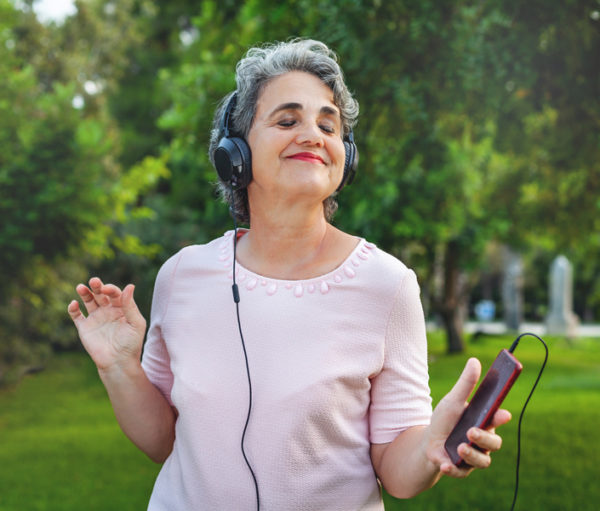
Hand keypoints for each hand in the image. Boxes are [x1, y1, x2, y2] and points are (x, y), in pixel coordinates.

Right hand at [67, 277, 146, 371]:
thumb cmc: (131, 344)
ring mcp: (96, 318)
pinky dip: (73, 309)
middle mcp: (108, 310)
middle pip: (101, 294)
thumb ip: (130, 306)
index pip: (115, 293)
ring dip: (84, 293)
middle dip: (97, 286)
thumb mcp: (135, 323)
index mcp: (121, 308)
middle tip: (94, 281)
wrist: (118, 362)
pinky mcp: (85, 327)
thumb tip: (130, 286)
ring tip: (81, 287)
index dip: (110, 288)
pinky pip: (76, 315)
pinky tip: (74, 304)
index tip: (106, 289)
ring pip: (88, 301)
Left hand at [424, 358, 511, 477]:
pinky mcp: (461, 469)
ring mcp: (474, 457)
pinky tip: (445, 464)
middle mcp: (483, 441)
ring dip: (472, 454)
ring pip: (483, 461)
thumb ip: (466, 384)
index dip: (501, 417)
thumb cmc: (445, 420)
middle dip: (484, 438)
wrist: (427, 443)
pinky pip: (462, 472)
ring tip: (459, 447)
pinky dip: (454, 469)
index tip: (502, 414)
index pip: (498, 420)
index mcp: (484, 422)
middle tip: (471, 431)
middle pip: (494, 443)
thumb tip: (475, 361)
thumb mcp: (453, 400)